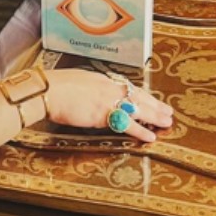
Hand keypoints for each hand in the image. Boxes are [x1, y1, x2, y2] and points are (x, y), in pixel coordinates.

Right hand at [45, 68, 172, 142]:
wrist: (47, 90)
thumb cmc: (55, 87)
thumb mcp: (76, 81)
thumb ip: (89, 88)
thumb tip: (92, 95)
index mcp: (102, 79)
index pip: (128, 87)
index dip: (142, 94)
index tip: (152, 99)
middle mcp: (108, 87)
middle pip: (137, 96)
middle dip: (154, 105)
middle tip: (168, 111)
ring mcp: (107, 100)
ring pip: (137, 108)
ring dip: (154, 116)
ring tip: (167, 122)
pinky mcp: (102, 114)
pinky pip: (126, 124)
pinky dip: (140, 130)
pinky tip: (150, 136)